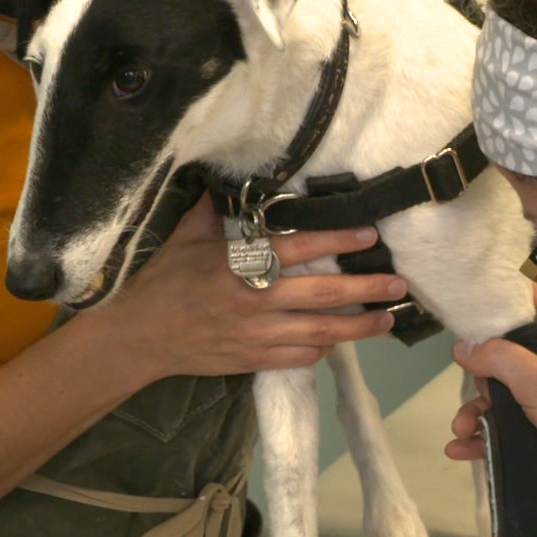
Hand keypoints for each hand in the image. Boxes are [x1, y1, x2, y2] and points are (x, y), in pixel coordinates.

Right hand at [99, 198, 400, 378]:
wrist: (138, 336)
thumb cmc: (162, 280)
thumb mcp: (186, 236)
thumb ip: (216, 209)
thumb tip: (233, 176)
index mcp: (239, 263)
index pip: (299, 248)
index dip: (337, 239)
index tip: (368, 235)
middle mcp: (254, 300)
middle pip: (322, 294)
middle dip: (365, 288)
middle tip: (398, 283)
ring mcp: (256, 334)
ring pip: (320, 332)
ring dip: (358, 326)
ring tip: (388, 319)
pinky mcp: (253, 361)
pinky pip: (299, 358)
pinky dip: (322, 349)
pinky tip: (339, 341)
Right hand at [445, 285, 536, 500]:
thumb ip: (497, 357)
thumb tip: (461, 348)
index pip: (533, 297)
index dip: (503, 294)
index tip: (470, 299)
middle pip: (503, 348)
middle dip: (479, 370)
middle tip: (475, 381)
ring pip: (495, 391)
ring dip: (474, 410)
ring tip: (461, 428)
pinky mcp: (534, 424)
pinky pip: (498, 423)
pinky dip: (480, 434)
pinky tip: (461, 447)